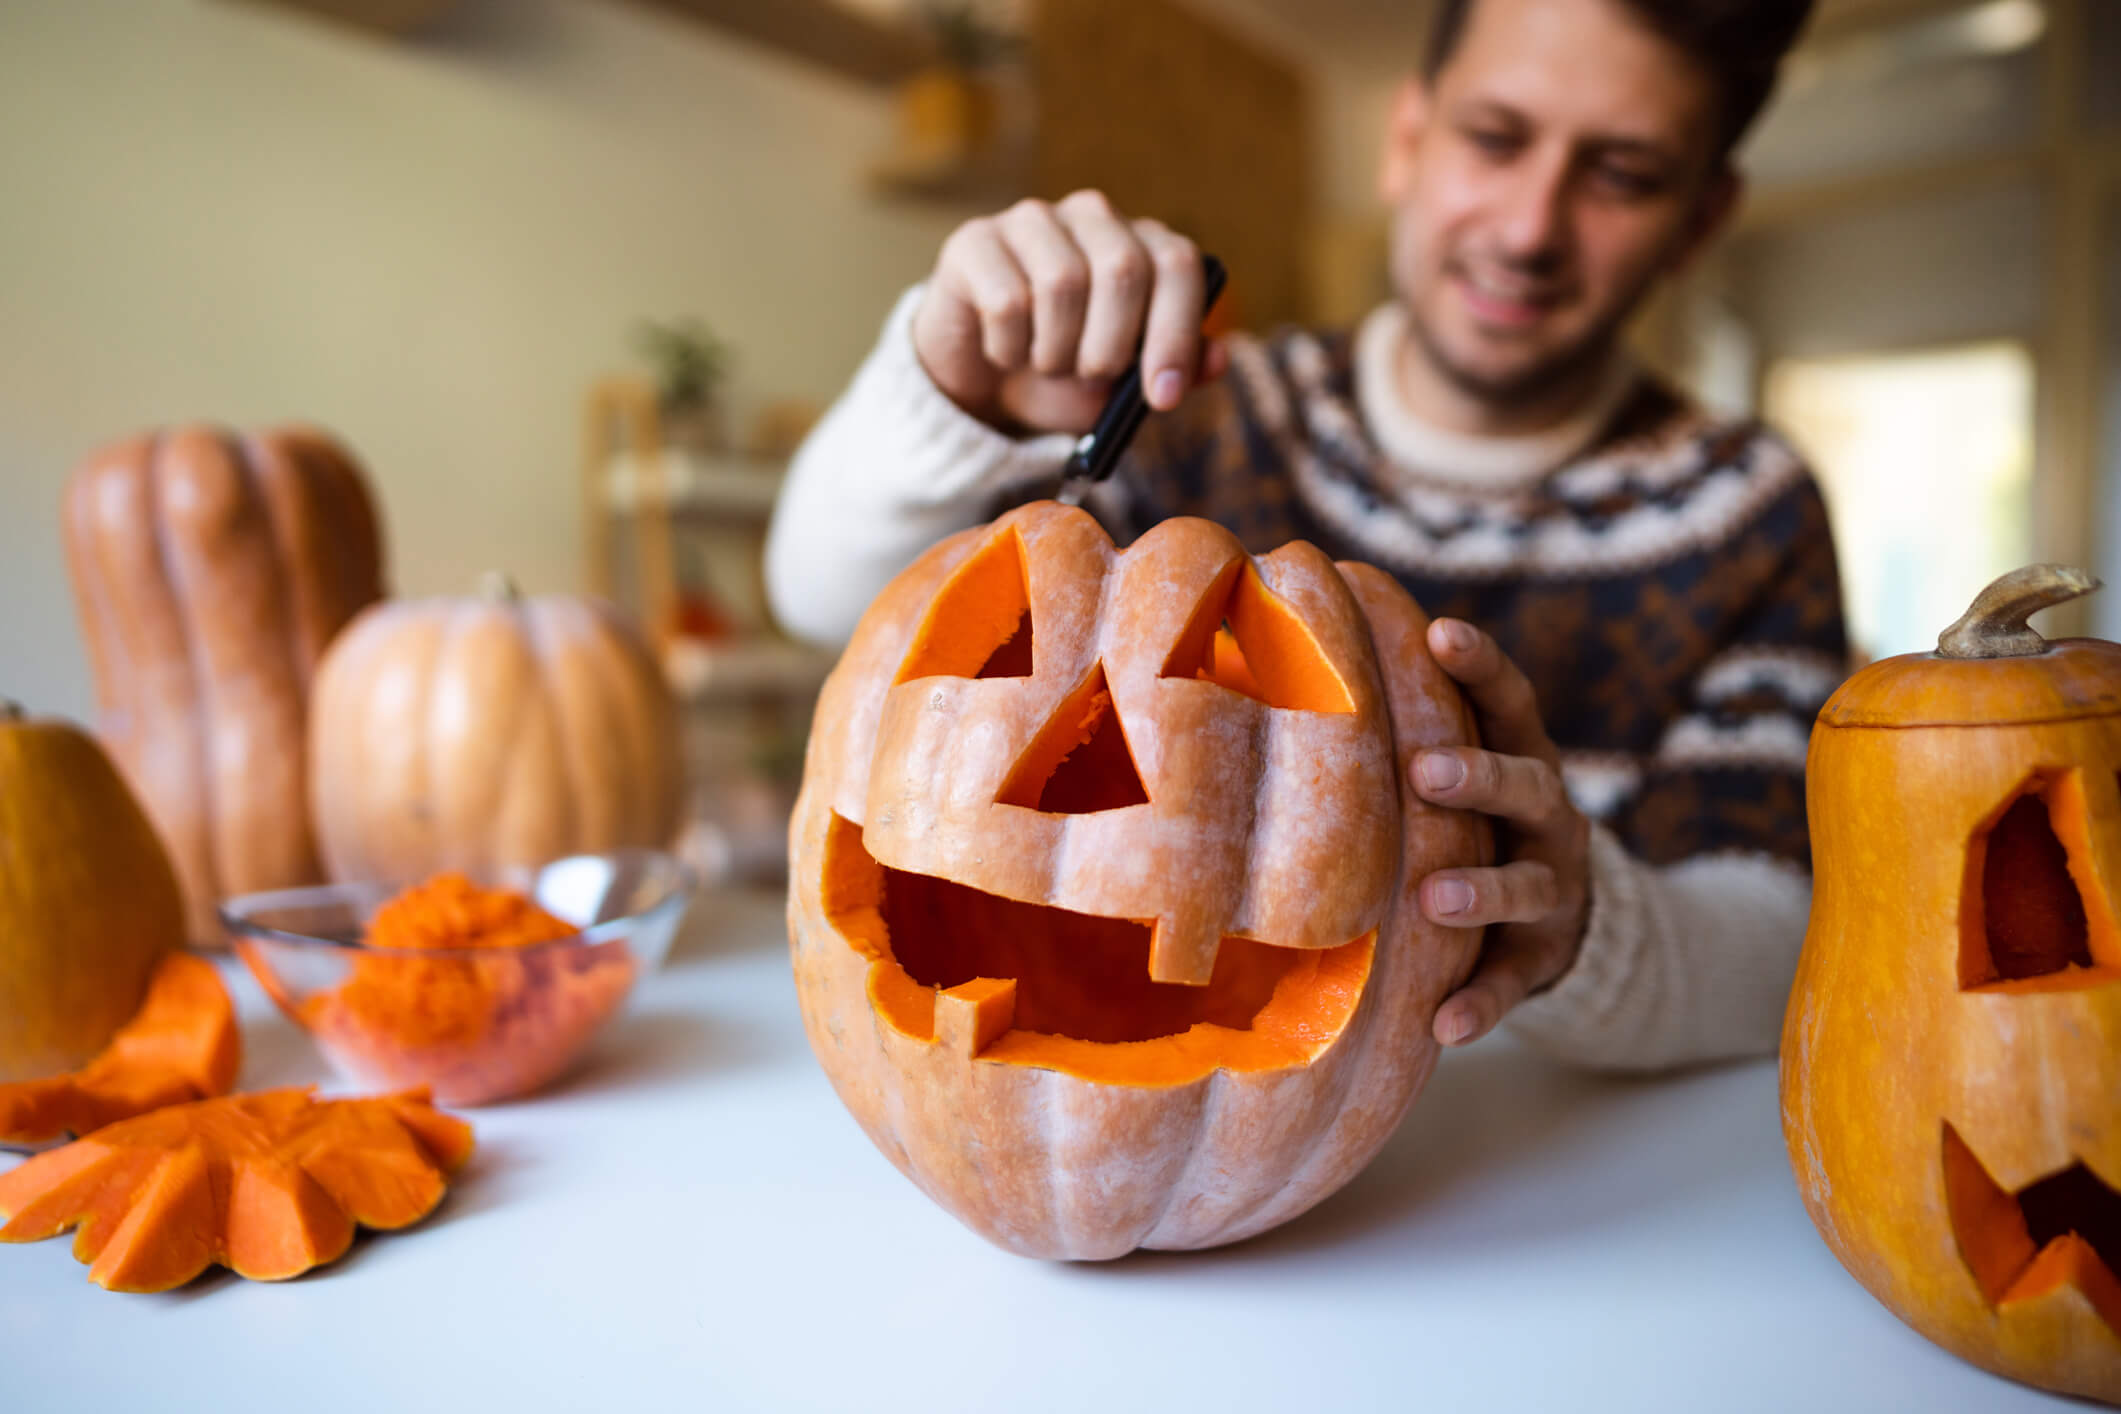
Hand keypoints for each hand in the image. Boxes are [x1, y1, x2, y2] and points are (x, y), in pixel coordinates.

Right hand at [911, 189, 1228, 434]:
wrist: (984, 382)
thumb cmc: (1066, 374)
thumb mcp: (1125, 386)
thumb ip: (1175, 371)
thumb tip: (1216, 359)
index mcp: (1142, 243)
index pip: (1178, 262)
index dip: (1175, 332)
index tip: (1162, 396)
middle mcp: (1093, 216)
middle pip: (1123, 269)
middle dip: (1110, 347)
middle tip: (1090, 378)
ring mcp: (1032, 220)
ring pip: (1062, 283)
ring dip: (1056, 352)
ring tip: (1047, 365)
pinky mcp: (975, 240)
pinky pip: (1006, 301)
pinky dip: (1009, 350)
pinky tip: (1005, 354)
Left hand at [1413, 618, 1592, 1047]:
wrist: (1555, 918)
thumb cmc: (1465, 825)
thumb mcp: (1448, 778)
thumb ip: (1396, 736)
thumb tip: (1261, 666)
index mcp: (1520, 757)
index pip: (1509, 700)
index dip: (1481, 665)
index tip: (1440, 631)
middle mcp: (1548, 816)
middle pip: (1526, 784)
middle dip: (1478, 776)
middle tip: (1423, 770)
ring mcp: (1554, 888)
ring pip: (1527, 885)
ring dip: (1482, 889)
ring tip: (1435, 896)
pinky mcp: (1543, 958)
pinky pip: (1515, 981)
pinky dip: (1483, 1002)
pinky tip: (1446, 1026)